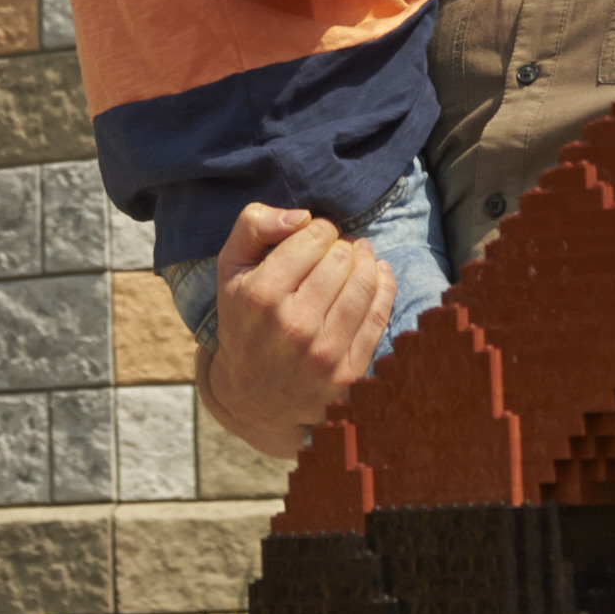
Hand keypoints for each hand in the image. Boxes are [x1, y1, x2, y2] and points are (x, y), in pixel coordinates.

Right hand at [199, 201, 391, 461]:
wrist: (252, 397)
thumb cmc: (243, 321)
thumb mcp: (230, 269)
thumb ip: (253, 226)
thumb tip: (302, 216)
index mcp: (260, 296)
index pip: (314, 237)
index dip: (319, 229)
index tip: (314, 237)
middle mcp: (293, 326)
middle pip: (341, 258)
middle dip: (342, 246)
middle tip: (335, 251)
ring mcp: (324, 354)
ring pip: (364, 284)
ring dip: (366, 262)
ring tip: (357, 258)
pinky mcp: (349, 373)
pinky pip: (379, 316)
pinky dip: (384, 286)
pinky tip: (378, 275)